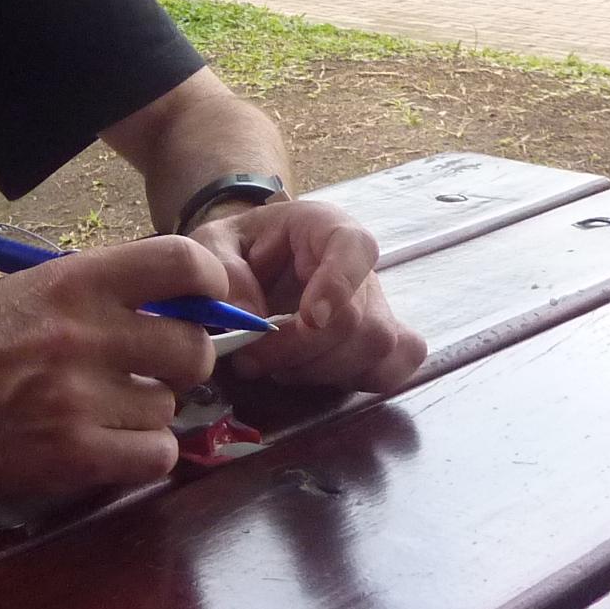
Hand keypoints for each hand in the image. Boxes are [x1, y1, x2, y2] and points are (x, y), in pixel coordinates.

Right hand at [0, 235, 228, 497]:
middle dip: (183, 360)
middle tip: (153, 367)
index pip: (181, 263)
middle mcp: (85, 335)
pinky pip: (156, 455)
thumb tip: (182, 303)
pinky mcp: (74, 456)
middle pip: (194, 348)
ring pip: (171, 406)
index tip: (205, 302)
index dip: (209, 284)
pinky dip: (142, 452)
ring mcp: (81, 399)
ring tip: (105, 407)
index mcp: (74, 281)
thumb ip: (102, 291)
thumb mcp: (32, 289)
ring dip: (149, 410)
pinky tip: (111, 443)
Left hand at [190, 198, 426, 393]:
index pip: (354, 248)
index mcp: (324, 227)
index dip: (339, 285)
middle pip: (360, 317)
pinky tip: (313, 375)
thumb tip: (248, 318)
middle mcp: (361, 266)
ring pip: (376, 348)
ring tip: (274, 365)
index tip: (310, 318)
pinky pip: (395, 366)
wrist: (250, 258)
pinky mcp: (379, 341)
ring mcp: (376, 305)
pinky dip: (357, 381)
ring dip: (318, 370)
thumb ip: (224, 271)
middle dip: (302, 349)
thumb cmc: (238, 246)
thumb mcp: (214, 244)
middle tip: (250, 358)